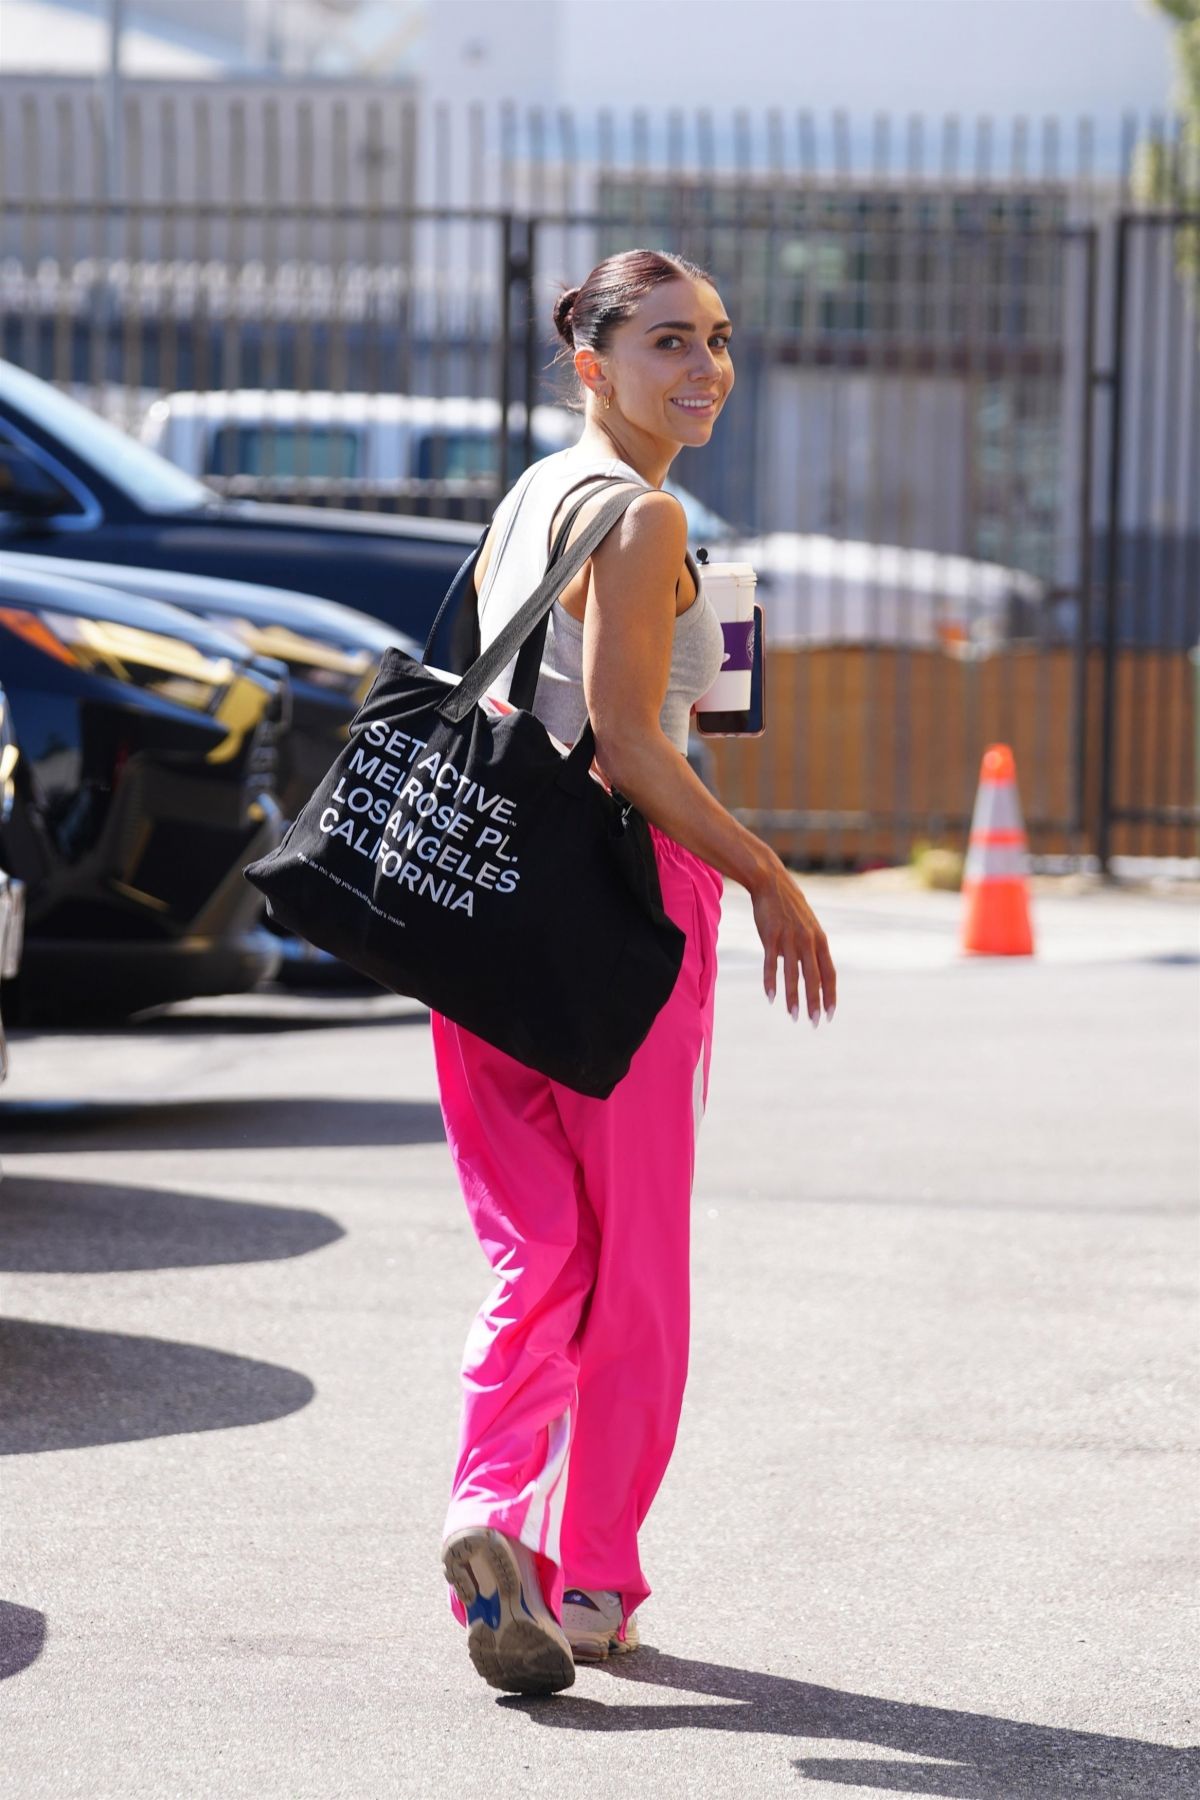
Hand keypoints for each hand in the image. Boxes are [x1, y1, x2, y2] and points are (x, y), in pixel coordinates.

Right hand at [751, 857, 836, 1025]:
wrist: (771, 882)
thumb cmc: (789, 907)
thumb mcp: (806, 926)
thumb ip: (809, 948)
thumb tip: (807, 971)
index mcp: (819, 941)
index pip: (829, 974)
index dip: (830, 995)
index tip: (831, 1014)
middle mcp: (808, 941)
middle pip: (814, 978)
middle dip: (815, 1002)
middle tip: (816, 1023)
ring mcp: (789, 939)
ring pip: (794, 974)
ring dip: (794, 998)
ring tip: (793, 1016)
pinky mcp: (771, 937)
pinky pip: (771, 964)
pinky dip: (771, 982)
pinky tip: (771, 998)